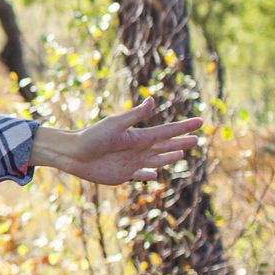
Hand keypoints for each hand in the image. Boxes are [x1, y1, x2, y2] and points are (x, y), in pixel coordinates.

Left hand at [32, 99, 203, 184]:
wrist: (73, 153)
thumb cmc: (92, 136)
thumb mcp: (115, 124)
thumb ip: (135, 115)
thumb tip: (152, 99)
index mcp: (139, 136)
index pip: (167, 131)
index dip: (184, 127)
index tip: (201, 121)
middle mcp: (139, 149)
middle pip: (166, 145)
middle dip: (182, 142)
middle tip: (197, 138)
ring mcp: (132, 162)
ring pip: (157, 159)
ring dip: (169, 157)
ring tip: (181, 153)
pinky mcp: (123, 175)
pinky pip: (141, 175)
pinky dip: (149, 175)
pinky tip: (156, 175)